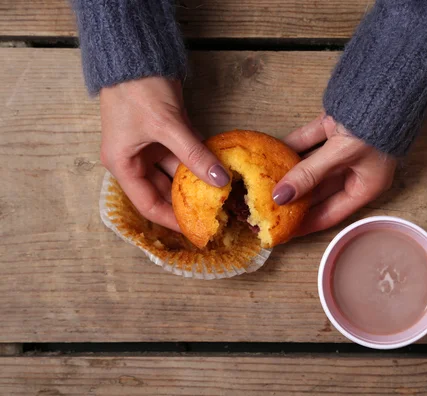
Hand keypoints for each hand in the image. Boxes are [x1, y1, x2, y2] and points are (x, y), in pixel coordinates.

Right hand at [99, 77, 229, 230]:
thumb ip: (193, 155)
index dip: (172, 220)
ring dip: (198, 182)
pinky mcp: (167, 134)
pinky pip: (187, 155)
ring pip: (178, 173)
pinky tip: (221, 171)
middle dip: (189, 203)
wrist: (136, 54)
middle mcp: (136, 160)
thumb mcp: (166, 126)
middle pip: (165, 191)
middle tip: (216, 216)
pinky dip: (201, 162)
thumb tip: (219, 180)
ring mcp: (152, 147)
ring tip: (224, 198)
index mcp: (123, 165)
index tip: (196, 231)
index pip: (149, 204)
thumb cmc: (137, 89)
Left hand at [272, 114, 396, 235]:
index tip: (283, 233)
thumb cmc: (375, 126)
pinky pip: (309, 142)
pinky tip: (271, 154)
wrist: (387, 84)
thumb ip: (308, 175)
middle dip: (294, 199)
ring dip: (290, 174)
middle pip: (318, 192)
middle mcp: (354, 170)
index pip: (331, 213)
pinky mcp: (333, 128)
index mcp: (365, 186)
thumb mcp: (341, 155)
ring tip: (264, 184)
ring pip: (311, 167)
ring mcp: (343, 149)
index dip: (306, 225)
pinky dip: (292, 147)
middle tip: (267, 209)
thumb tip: (279, 197)